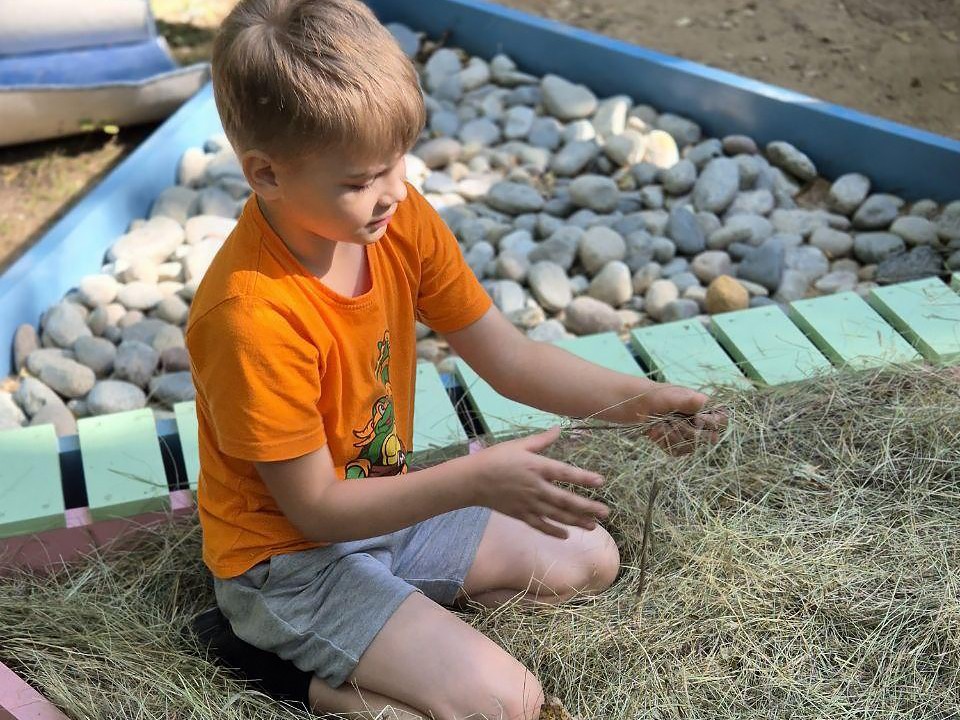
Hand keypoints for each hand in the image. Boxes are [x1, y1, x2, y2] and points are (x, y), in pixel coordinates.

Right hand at [468, 426, 608, 538]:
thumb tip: (559, 428)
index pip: (565, 473)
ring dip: (576, 521)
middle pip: (566, 500)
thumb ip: (541, 440)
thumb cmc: (495, 458)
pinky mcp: (520, 514)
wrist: (472, 480)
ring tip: (593, 526)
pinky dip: (553, 531)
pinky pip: (540, 525)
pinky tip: (566, 535)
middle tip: (605, 513)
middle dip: (587, 507)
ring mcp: (528, 503)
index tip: (601, 482)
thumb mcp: (519, 445)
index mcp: (537, 467)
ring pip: (557, 515)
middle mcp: (536, 487)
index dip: (584, 478)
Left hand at [628, 383, 727, 454]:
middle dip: (688, 430)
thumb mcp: (670, 396)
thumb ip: (687, 401)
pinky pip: (677, 451)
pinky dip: (665, 442)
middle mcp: (699, 423)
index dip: (713, 423)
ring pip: (691, 446)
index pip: (722, 420)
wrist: (635, 406)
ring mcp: (688, 436)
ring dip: (673, 436)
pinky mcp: (675, 445)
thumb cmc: (655, 396)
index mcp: (704, 408)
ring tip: (661, 424)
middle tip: (673, 420)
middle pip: (709, 438)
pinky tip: (656, 432)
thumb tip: (703, 401)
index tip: (698, 419)